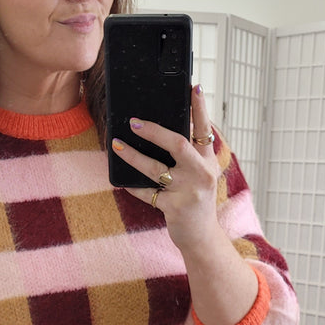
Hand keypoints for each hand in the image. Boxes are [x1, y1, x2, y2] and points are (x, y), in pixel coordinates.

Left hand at [111, 84, 219, 253]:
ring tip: (116, 144)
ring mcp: (188, 191)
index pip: (204, 129)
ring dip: (133, 155)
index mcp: (208, 160)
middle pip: (178, 144)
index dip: (199, 107)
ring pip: (155, 169)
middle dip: (155, 131)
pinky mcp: (175, 208)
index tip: (193, 86)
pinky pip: (147, 193)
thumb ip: (188, 155)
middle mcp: (201, 173)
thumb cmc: (196, 200)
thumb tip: (157, 130)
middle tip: (134, 122)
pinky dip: (133, 186)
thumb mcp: (199, 175)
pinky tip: (122, 181)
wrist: (202, 238)